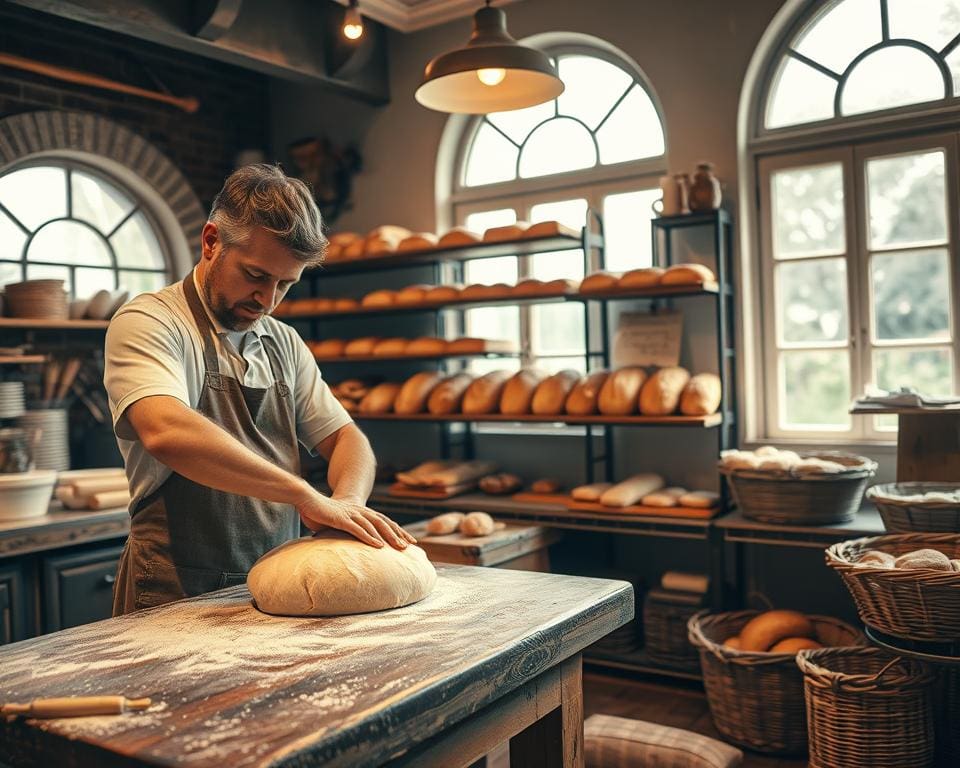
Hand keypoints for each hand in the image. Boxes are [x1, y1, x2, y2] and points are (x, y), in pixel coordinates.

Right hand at [297, 491, 415, 550]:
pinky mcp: (342, 520)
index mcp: (360, 512)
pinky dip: (370, 538)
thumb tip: (351, 545)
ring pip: (375, 526)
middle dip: (398, 534)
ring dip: (388, 537)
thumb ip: (346, 531)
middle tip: (411, 545)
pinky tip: (378, 546)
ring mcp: (351, 515)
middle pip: (384, 523)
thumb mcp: (337, 523)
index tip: (408, 540)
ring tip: (399, 547)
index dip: (397, 530)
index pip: (383, 521)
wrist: (306, 499)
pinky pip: (358, 529)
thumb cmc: (320, 513)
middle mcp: (359, 511)